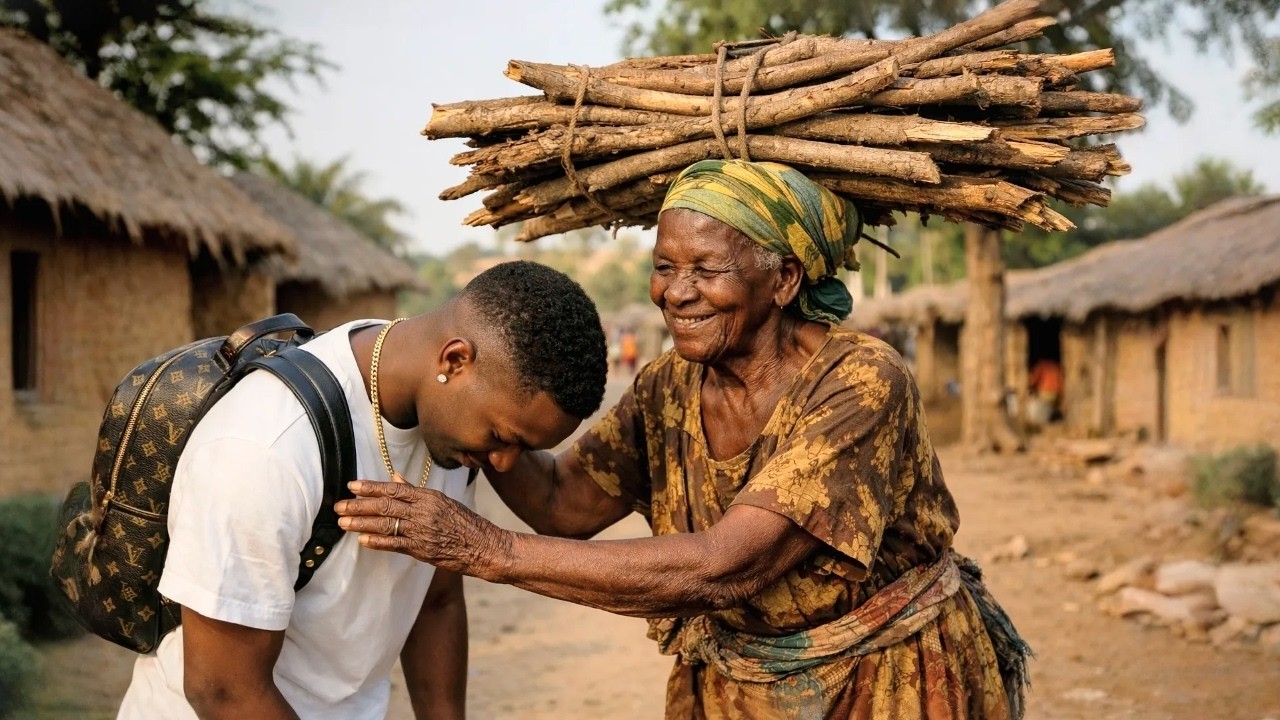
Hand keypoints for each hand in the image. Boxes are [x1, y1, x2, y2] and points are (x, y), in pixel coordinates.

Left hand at [335, 481, 510, 580]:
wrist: (483, 546)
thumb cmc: (465, 523)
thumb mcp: (443, 501)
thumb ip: (416, 492)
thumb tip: (395, 479)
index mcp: (428, 497)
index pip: (393, 489)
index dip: (371, 487)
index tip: (352, 485)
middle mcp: (423, 512)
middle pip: (385, 506)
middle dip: (359, 505)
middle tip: (338, 506)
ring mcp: (422, 531)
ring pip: (386, 524)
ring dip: (361, 523)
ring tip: (342, 522)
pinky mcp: (422, 550)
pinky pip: (395, 544)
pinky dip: (377, 541)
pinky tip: (362, 539)